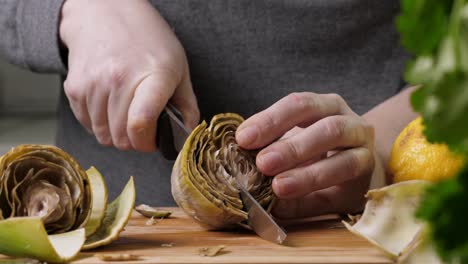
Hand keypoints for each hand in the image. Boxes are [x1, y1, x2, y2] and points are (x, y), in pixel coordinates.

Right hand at [59, 0, 198, 151]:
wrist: (104, 12)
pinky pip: (86, 124)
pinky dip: (99, 123)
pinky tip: (110, 106)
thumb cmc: (147, 39)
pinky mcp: (74, 87)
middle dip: (135, 141)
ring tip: (126, 113)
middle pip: (122, 137)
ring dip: (116, 133)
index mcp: (153, 76)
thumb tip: (188, 135)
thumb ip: (186, 104)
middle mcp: (120, 79)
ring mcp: (94, 84)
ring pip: (103, 135)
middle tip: (142, 127)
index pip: (141, 123)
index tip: (153, 140)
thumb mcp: (178, 66)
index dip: (147, 142)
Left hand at [236, 92, 383, 217]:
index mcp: (326, 106)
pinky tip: (289, 204)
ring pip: (345, 161)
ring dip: (308, 175)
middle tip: (262, 163)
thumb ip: (270, 148)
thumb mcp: (293, 140)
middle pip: (328, 129)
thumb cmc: (317, 150)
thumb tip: (239, 169)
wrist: (356, 167)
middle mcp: (351, 124)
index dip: (271, 120)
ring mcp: (364, 153)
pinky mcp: (367, 184)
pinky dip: (313, 198)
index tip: (243, 138)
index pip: (300, 105)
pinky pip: (342, 192)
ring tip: (279, 186)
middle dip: (292, 147)